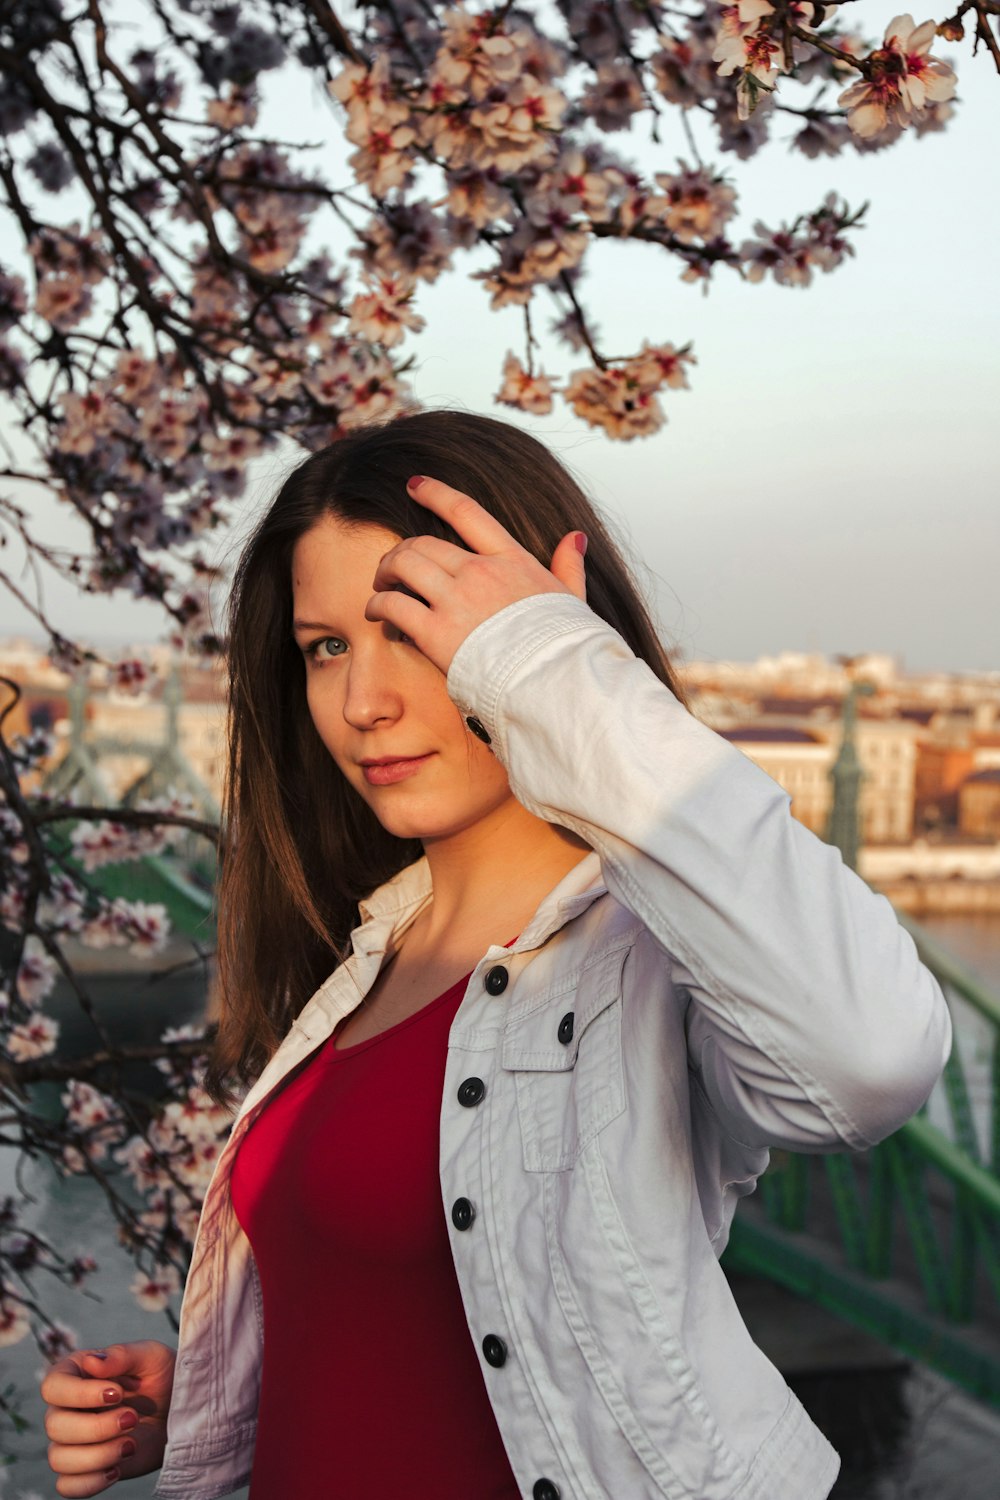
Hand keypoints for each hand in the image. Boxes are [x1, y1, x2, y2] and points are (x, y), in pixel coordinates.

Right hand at [41, 1340, 175, 1496]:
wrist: (180, 1411)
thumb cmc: (163, 1377)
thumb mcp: (151, 1357)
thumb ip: (121, 1355)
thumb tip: (90, 1361)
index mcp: (76, 1374)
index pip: (53, 1386)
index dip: (79, 1394)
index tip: (116, 1394)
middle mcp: (67, 1408)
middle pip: (54, 1425)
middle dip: (96, 1427)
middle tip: (133, 1419)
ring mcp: (73, 1441)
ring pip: (59, 1458)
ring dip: (97, 1456)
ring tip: (131, 1445)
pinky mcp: (86, 1468)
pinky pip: (67, 1485)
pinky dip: (90, 1482)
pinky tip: (117, 1468)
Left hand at [365, 475, 587, 676]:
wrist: (555, 680)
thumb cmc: (566, 646)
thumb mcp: (572, 597)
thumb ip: (569, 566)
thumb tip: (574, 537)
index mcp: (511, 560)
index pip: (467, 513)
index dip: (435, 493)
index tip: (414, 485)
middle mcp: (480, 572)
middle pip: (423, 542)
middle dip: (400, 551)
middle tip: (390, 568)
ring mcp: (457, 600)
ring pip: (403, 565)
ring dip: (384, 573)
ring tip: (380, 587)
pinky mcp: (437, 632)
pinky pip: (394, 606)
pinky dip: (378, 607)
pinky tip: (376, 614)